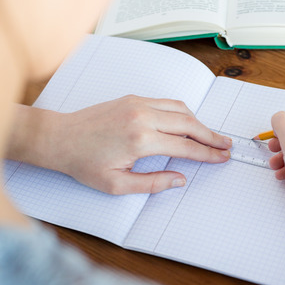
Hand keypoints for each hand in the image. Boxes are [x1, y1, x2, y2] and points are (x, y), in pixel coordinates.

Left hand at [8, 96, 231, 193]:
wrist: (59, 138)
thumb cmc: (83, 163)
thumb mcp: (117, 184)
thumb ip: (152, 183)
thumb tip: (179, 179)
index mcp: (140, 140)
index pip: (185, 146)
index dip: (207, 153)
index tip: (221, 158)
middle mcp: (142, 117)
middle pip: (189, 124)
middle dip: (211, 135)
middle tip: (226, 145)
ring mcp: (137, 104)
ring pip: (180, 109)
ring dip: (199, 122)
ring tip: (211, 135)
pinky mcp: (132, 99)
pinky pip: (166, 102)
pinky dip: (182, 111)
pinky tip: (188, 122)